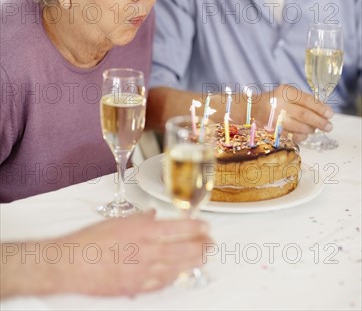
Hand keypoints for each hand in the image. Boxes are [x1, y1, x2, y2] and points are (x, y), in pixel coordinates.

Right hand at [2, 210, 211, 297]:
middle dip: (200, 247)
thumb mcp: (118, 221)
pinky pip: (160, 284)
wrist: (71, 263)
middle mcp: (146, 251)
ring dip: (191, 263)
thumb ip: (139, 219)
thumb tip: (153, 215)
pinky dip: (172, 279)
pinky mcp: (134, 287)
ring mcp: (142, 271)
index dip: (195, 229)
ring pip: (175, 268)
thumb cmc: (90, 240)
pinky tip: (179, 276)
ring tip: (202, 259)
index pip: (177, 229)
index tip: (206, 228)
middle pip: (182, 250)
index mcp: (142, 231)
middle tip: (211, 244)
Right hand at [254, 85, 333, 142]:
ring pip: (299, 127)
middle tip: (329, 127)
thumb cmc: (276, 100)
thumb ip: (304, 100)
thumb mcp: (288, 93)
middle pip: (304, 115)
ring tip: (316, 129)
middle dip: (319, 122)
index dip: (320, 108)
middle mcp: (279, 104)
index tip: (330, 114)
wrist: (253, 108)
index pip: (307, 100)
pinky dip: (301, 136)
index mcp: (285, 92)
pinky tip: (304, 133)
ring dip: (310, 130)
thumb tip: (325, 112)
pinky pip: (291, 136)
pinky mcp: (272, 130)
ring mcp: (274, 118)